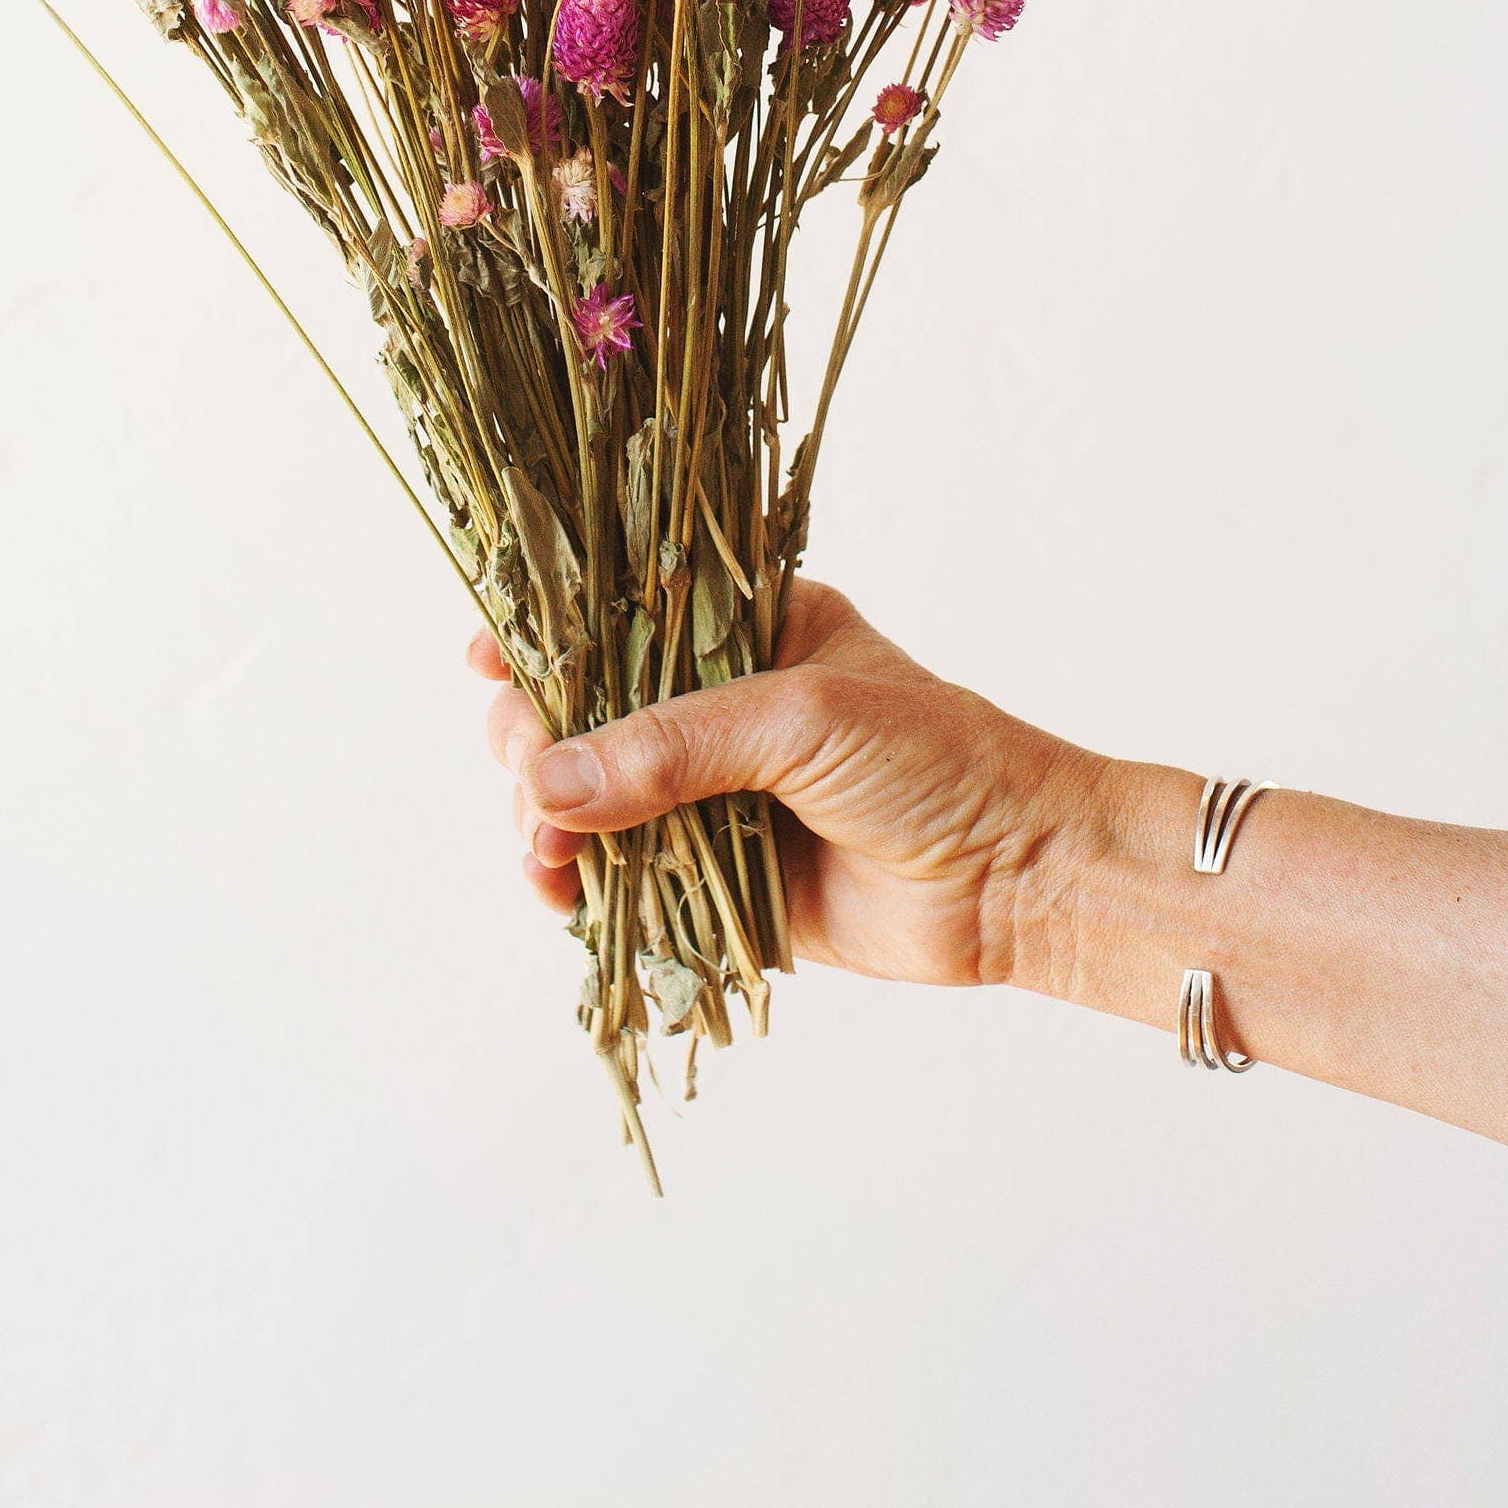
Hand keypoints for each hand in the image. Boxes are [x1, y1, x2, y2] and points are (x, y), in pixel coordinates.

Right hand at [470, 578, 1094, 986]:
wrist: (1021, 877)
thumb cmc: (934, 759)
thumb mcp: (800, 717)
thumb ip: (673, 746)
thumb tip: (550, 785)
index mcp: (740, 630)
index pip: (616, 616)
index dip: (543, 636)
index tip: (486, 663)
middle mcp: (715, 706)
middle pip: (581, 711)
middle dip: (535, 742)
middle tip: (529, 779)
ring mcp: (710, 793)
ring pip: (587, 798)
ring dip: (545, 820)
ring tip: (543, 850)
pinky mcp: (715, 878)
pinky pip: (622, 876)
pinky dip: (577, 884)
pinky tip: (557, 891)